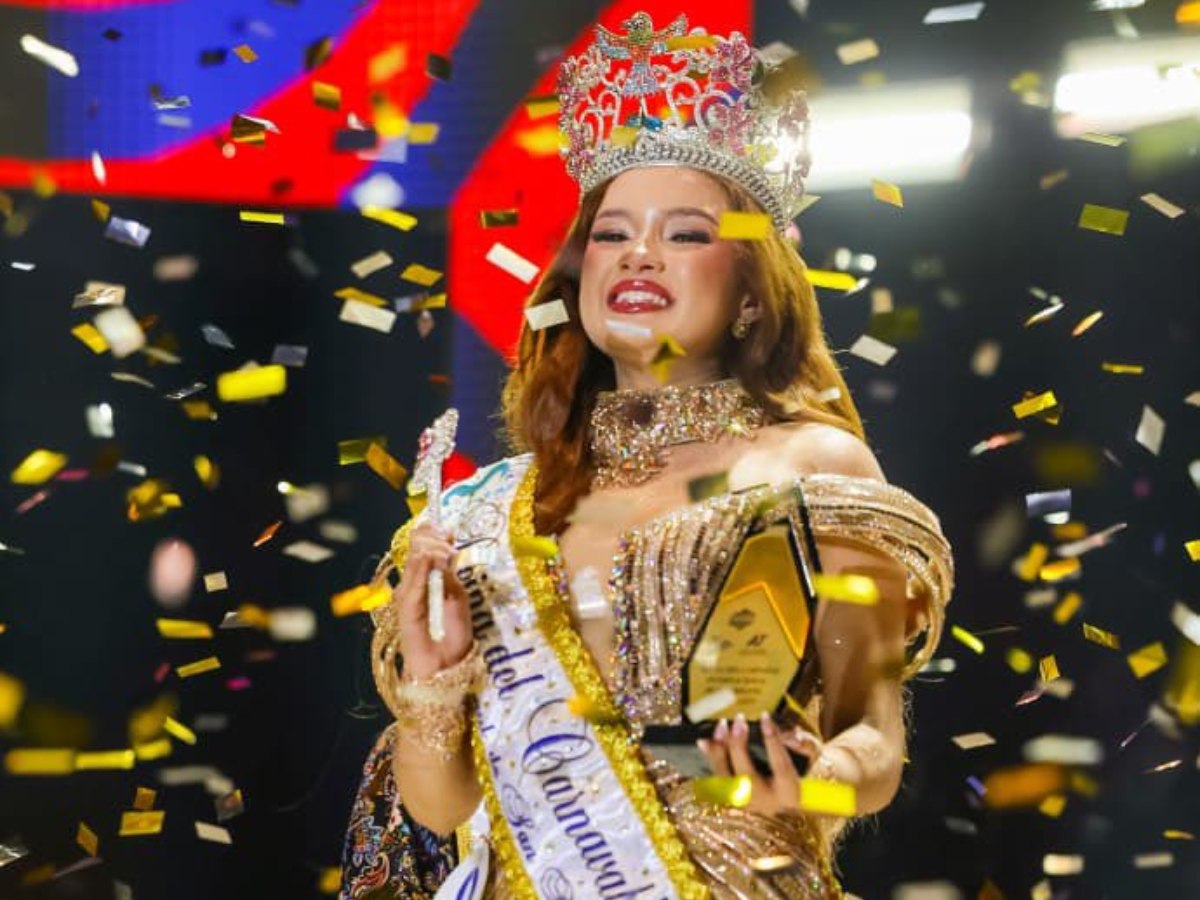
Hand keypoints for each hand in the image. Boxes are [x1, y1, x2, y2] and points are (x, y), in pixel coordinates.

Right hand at [391, 523, 473, 678]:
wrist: (445, 665)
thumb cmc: (453, 633)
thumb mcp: (458, 596)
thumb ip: (450, 574)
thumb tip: (447, 548)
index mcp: (427, 576)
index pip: (422, 544)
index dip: (433, 533)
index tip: (449, 531)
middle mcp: (414, 581)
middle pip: (416, 545)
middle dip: (434, 538)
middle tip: (450, 542)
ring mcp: (408, 592)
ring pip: (414, 558)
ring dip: (433, 549)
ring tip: (448, 553)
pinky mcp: (406, 606)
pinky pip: (413, 580)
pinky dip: (424, 567)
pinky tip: (435, 560)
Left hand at [697, 713, 827, 816]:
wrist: (793, 797)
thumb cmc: (804, 769)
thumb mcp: (813, 755)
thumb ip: (805, 744)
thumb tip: (792, 735)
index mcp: (789, 791)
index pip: (780, 765)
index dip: (772, 740)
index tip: (764, 717)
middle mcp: (766, 802)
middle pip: (747, 776)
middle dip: (739, 747)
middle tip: (738, 721)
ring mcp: (746, 802)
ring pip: (726, 780)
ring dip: (720, 752)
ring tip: (721, 727)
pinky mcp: (732, 798)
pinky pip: (716, 779)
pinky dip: (709, 760)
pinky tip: (703, 741)